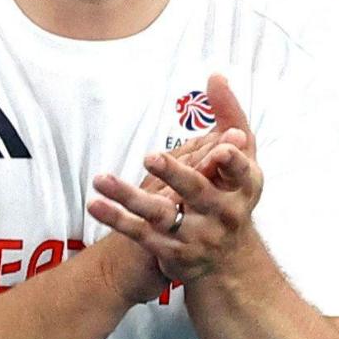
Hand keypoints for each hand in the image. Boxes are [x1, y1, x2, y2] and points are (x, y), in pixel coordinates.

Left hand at [89, 73, 265, 285]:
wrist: (230, 261)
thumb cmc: (234, 194)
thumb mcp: (242, 158)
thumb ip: (229, 117)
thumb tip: (215, 76)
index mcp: (244, 187)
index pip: (241, 172)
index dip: (232, 162)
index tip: (222, 149)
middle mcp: (223, 213)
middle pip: (197, 191)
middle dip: (176, 175)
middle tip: (150, 157)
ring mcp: (196, 234)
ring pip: (161, 214)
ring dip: (130, 198)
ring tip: (101, 180)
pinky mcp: (171, 250)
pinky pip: (140, 232)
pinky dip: (117, 219)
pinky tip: (95, 204)